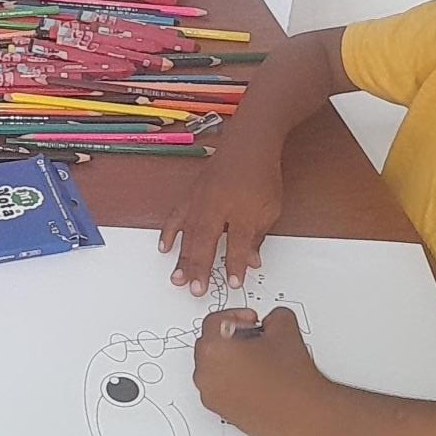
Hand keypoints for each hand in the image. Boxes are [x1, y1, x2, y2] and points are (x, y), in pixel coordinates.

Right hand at [159, 157, 281, 295]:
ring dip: (182, 258)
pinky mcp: (191, 195)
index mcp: (242, 212)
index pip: (238, 246)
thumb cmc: (261, 176)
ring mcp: (200, 200)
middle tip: (195, 291)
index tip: (233, 283)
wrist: (248, 144)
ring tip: (177, 278)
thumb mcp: (270, 210)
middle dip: (201, 268)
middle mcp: (218, 207)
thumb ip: (257, 238)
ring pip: (189, 234)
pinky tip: (165, 248)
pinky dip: (169, 233)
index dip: (235, 266)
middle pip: (207, 243)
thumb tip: (250, 262)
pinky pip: (176, 216)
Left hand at [193, 308, 330, 435]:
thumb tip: (270, 322)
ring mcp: (213, 398)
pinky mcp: (225, 414)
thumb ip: (272, 316)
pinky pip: (222, 389)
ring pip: (214, 368)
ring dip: (232, 360)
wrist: (307, 415)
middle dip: (232, 338)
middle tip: (254, 338)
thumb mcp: (284, 327)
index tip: (250, 320)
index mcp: (213, 350)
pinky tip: (259, 378)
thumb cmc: (292, 379)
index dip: (236, 316)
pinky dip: (234, 380)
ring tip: (259, 359)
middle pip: (210, 345)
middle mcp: (206, 376)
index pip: (214, 322)